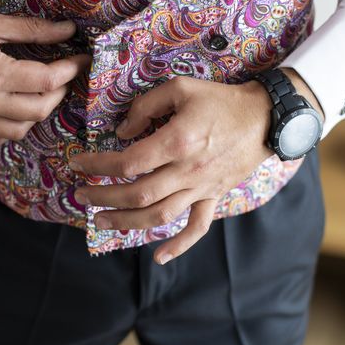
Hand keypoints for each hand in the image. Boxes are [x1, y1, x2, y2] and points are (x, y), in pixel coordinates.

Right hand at [0, 0, 90, 148]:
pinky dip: (9, 130)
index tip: (79, 60)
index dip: (70, 70)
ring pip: (19, 131)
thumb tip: (67, 30)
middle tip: (62, 77)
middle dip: (58, 93)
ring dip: (36, 114)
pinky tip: (12, 112)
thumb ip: (31, 29)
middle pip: (38, 110)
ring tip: (39, 94)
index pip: (47, 80)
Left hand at [70, 72, 322, 264]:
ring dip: (127, 223)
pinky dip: (179, 246)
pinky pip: (197, 227)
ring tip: (101, 222)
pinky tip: (159, 257)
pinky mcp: (213, 197)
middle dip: (104, 198)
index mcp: (177, 142)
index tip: (78, 164)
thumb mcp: (181, 87)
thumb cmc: (221, 100)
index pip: (128, 162)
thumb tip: (122, 131)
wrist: (266, 118)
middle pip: (138, 195)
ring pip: (160, 216)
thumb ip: (147, 106)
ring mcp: (201, 188)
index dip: (98, 166)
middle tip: (81, 197)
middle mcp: (187, 171)